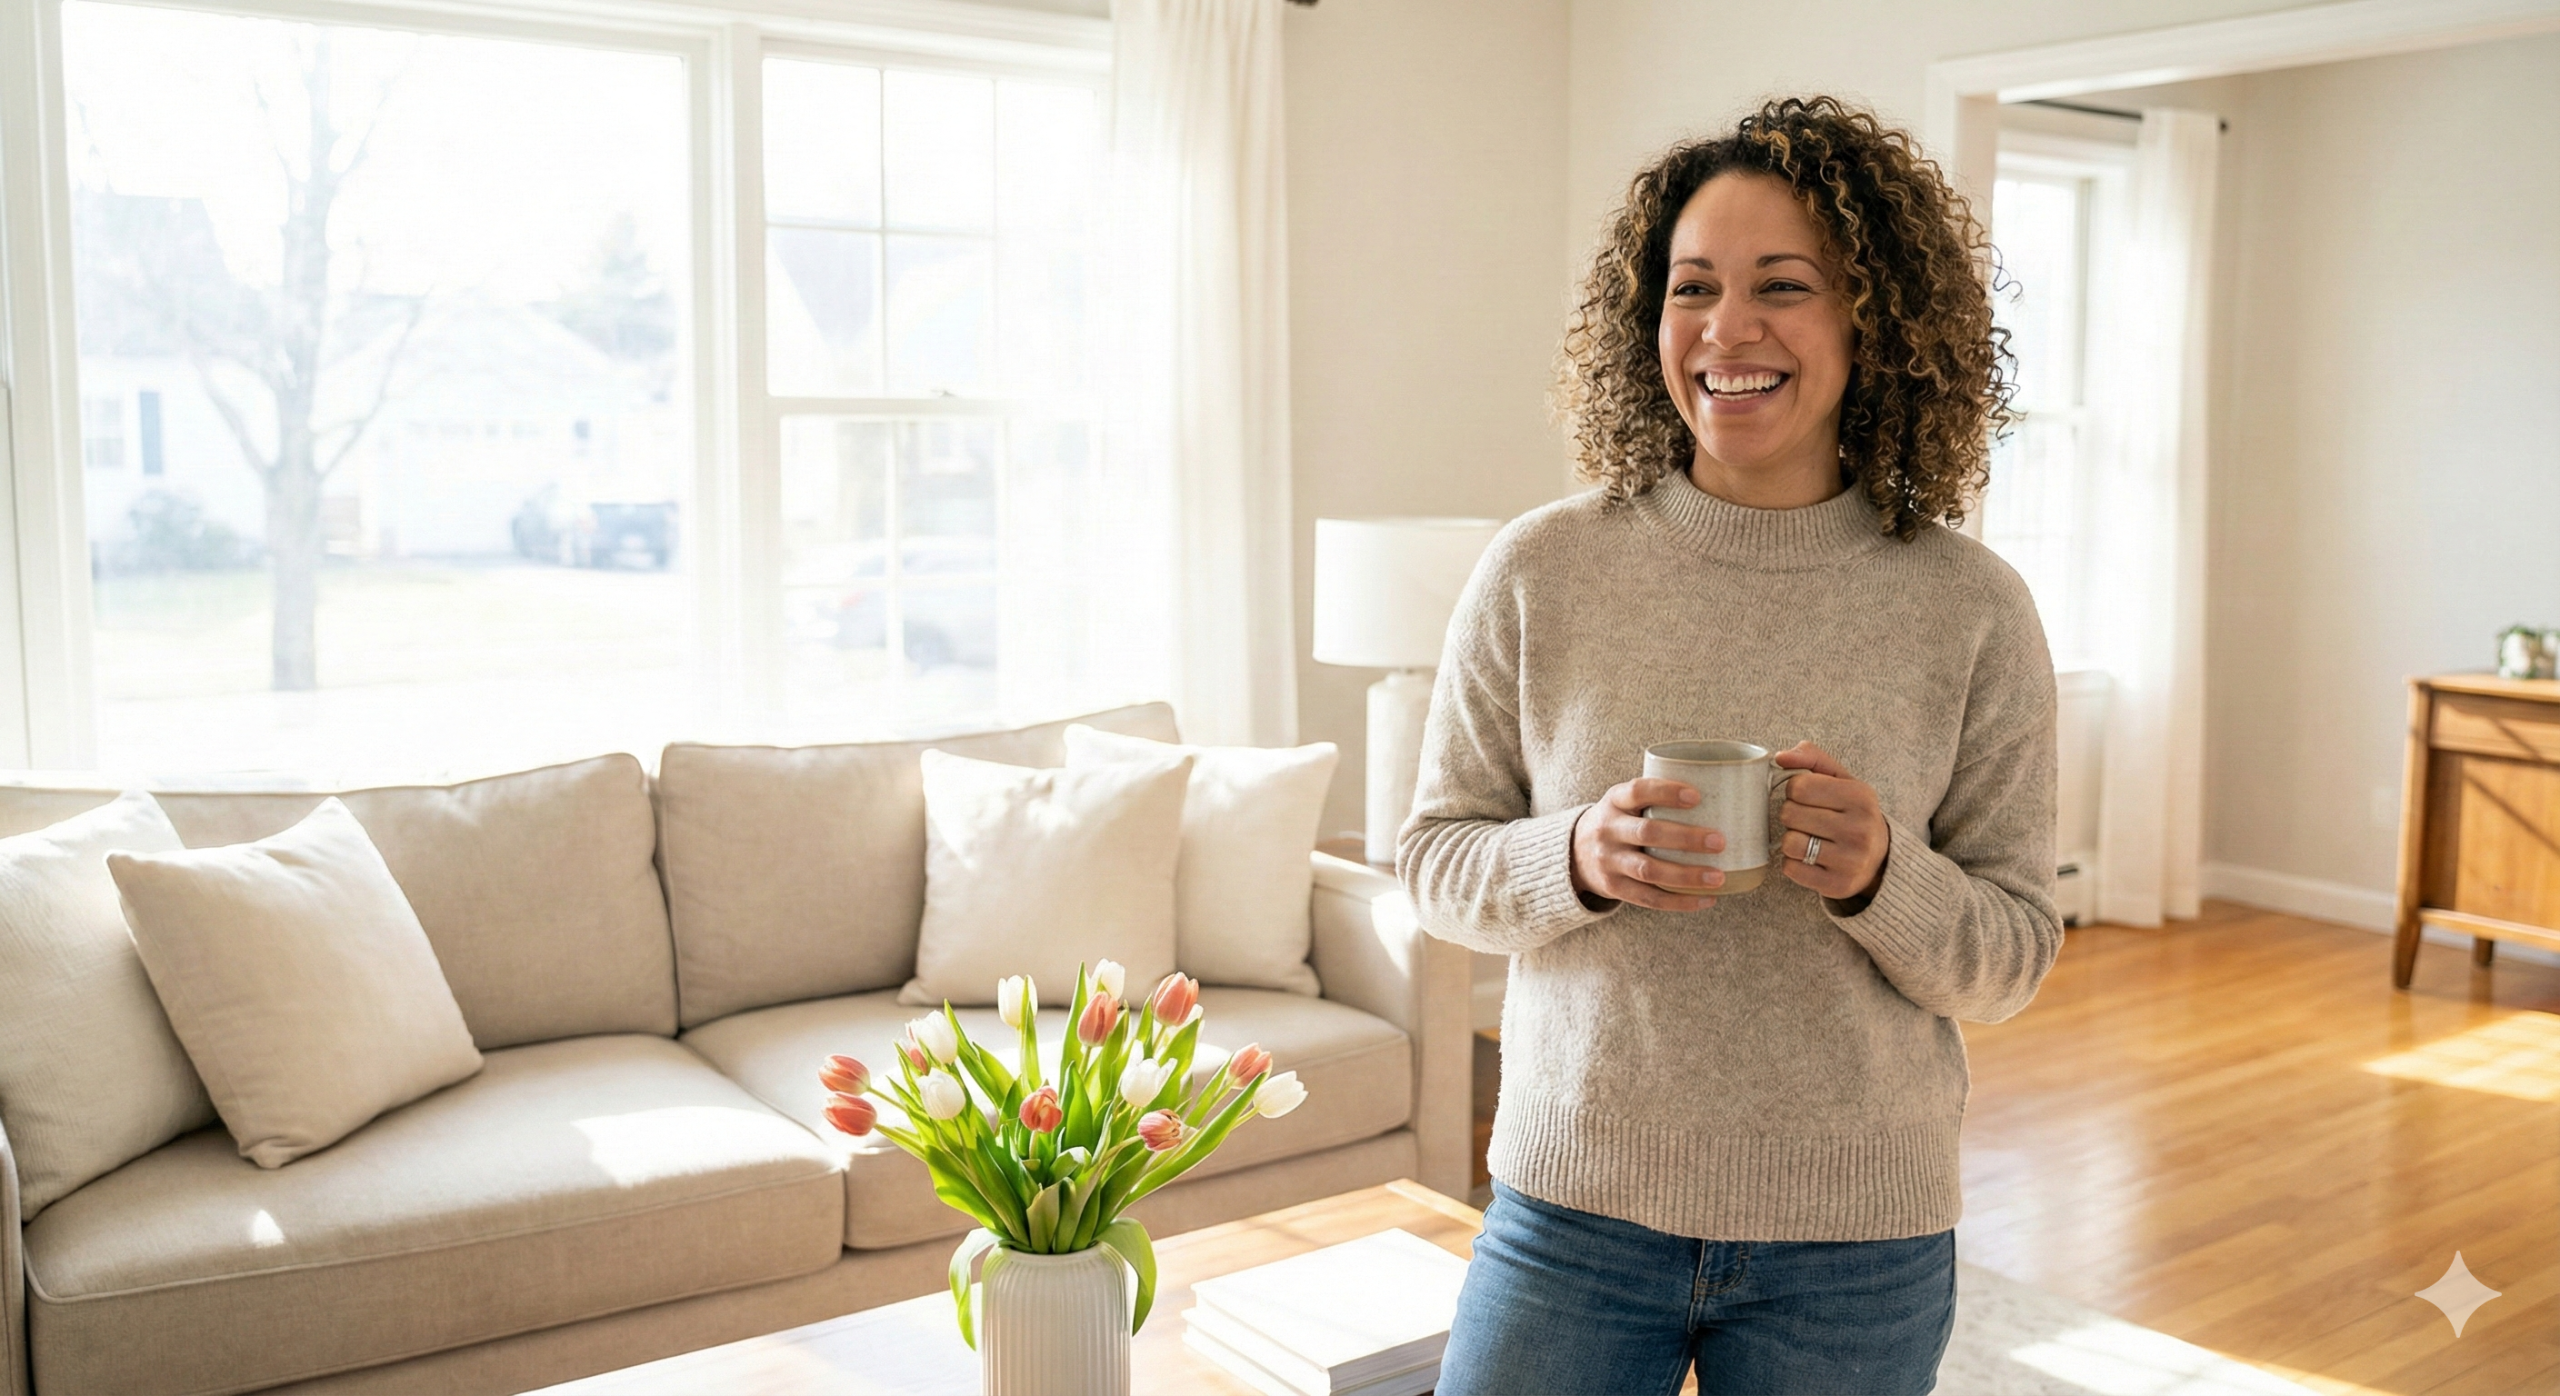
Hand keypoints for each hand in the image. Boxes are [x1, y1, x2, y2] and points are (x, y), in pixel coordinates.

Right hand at [1569, 777, 1726, 911]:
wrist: (1574, 853)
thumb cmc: (1619, 822)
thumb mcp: (1625, 802)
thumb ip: (1656, 798)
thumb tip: (1722, 795)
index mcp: (1614, 801)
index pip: (1638, 791)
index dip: (1666, 792)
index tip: (1697, 796)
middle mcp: (1607, 830)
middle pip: (1647, 833)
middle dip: (1686, 838)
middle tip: (1719, 841)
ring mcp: (1608, 861)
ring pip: (1649, 870)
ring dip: (1686, 875)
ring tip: (1719, 876)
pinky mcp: (1613, 888)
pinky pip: (1648, 898)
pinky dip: (1679, 901)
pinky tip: (1706, 899)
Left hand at [1773, 741, 1888, 900]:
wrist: (1880, 859)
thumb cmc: (1851, 813)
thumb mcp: (1841, 780)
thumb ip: (1812, 758)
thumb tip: (1780, 757)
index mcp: (1861, 797)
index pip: (1798, 786)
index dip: (1795, 791)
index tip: (1808, 798)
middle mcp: (1860, 829)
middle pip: (1790, 813)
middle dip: (1792, 815)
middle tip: (1809, 820)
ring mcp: (1851, 861)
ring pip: (1788, 843)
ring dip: (1792, 839)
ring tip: (1809, 838)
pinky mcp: (1838, 885)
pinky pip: (1790, 868)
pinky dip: (1793, 862)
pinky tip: (1810, 858)